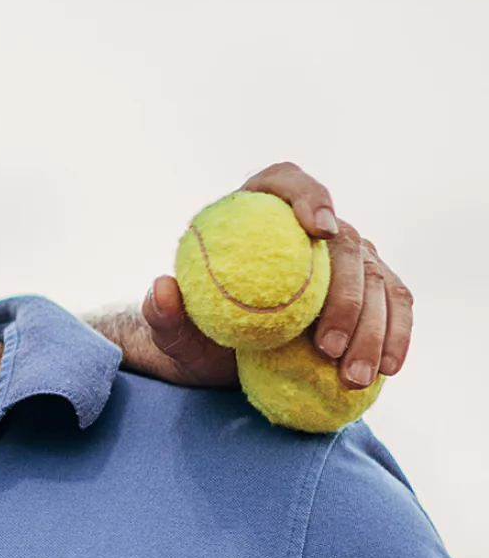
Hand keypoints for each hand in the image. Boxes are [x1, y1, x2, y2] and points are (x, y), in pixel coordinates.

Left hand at [140, 162, 412, 388]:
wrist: (226, 356)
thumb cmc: (197, 332)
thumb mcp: (172, 331)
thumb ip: (161, 313)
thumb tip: (162, 288)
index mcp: (257, 211)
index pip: (287, 182)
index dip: (309, 197)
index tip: (320, 230)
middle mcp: (311, 227)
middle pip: (344, 241)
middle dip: (345, 295)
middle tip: (326, 346)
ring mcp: (348, 256)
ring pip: (378, 278)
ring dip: (372, 329)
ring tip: (351, 375)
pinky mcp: (373, 289)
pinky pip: (395, 305)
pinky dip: (395, 335)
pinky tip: (387, 369)